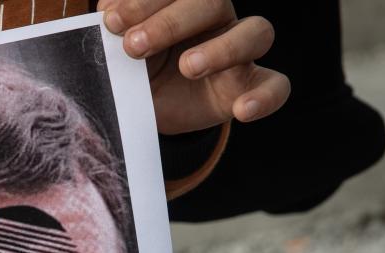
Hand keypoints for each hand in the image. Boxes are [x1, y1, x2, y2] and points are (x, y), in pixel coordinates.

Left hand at [99, 0, 289, 134]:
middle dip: (169, 22)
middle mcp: (217, 17)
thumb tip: (108, 12)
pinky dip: (265, 97)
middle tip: (133, 46)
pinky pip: (276, 86)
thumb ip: (116, 30)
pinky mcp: (250, 87)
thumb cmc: (134, 67)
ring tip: (187, 67)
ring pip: (256, 32)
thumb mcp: (117, 49)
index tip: (112, 21)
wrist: (147, 108)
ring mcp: (239, 51)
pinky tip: (243, 110)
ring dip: (222, 48)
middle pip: (213, 1)